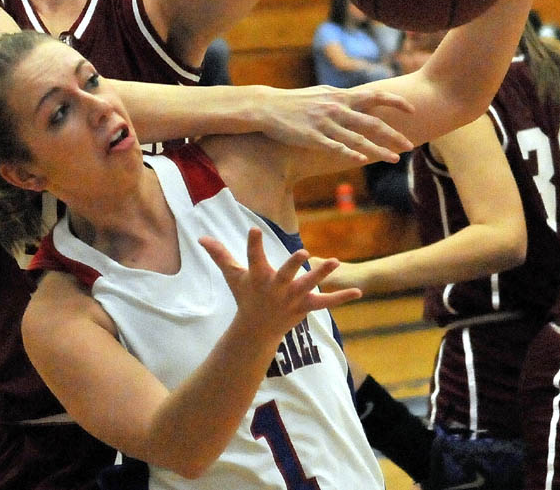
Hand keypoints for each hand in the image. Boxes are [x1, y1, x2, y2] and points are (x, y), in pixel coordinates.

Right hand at [200, 228, 361, 340]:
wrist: (257, 330)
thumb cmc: (246, 297)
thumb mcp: (233, 276)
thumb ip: (220, 255)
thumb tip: (201, 238)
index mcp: (257, 278)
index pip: (254, 258)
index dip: (254, 243)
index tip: (255, 229)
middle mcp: (275, 288)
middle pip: (284, 274)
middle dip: (293, 265)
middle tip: (302, 252)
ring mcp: (292, 298)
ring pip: (308, 284)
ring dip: (321, 274)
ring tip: (335, 261)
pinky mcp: (305, 306)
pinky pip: (325, 302)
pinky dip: (341, 298)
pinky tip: (358, 292)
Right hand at [257, 85, 413, 164]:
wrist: (267, 106)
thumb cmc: (295, 101)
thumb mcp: (321, 93)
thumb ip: (342, 97)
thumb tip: (359, 97)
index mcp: (340, 96)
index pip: (375, 96)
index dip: (396, 102)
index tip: (413, 110)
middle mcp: (336, 108)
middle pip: (372, 122)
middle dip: (394, 135)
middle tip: (410, 145)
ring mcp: (325, 123)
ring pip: (358, 138)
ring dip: (378, 150)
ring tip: (394, 159)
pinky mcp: (312, 137)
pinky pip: (335, 146)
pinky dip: (349, 153)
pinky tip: (362, 160)